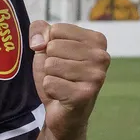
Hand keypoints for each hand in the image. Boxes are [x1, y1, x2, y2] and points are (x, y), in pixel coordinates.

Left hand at [29, 20, 109, 139]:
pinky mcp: (85, 94)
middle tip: (61, 74)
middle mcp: (102, 56)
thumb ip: (39, 30)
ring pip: (51, 65)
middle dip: (49, 62)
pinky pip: (50, 83)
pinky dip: (50, 90)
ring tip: (62, 84)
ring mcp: (96, 76)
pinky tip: (62, 95)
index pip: (57, 29)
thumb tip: (38, 42)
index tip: (61, 58)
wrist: (61, 110)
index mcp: (97, 40)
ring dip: (50, 76)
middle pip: (53, 46)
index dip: (49, 45)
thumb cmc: (58, 75)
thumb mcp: (46, 47)